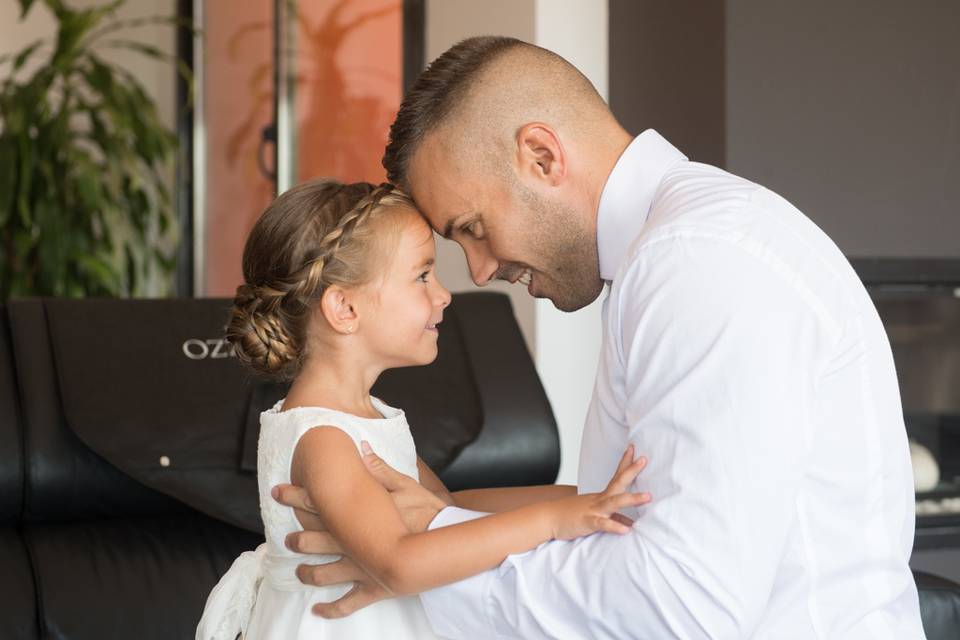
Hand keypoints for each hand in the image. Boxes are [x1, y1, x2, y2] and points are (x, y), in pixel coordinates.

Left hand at [271, 442, 452, 617]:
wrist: (443, 549)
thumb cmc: (429, 515)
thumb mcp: (408, 485)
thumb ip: (381, 469)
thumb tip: (361, 447)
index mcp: (357, 516)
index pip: (319, 503)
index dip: (297, 496)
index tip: (279, 491)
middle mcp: (351, 544)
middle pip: (315, 540)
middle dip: (298, 539)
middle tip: (286, 540)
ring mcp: (360, 568)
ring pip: (324, 574)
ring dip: (308, 573)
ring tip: (298, 573)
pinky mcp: (373, 588)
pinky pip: (348, 603)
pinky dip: (332, 609)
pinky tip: (318, 611)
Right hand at [549, 445, 650, 540]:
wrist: (548, 518)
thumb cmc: (571, 516)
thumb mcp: (595, 515)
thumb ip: (615, 519)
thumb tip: (632, 524)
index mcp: (601, 496)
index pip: (616, 476)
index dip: (626, 463)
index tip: (635, 449)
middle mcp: (599, 499)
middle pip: (618, 482)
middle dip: (631, 471)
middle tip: (644, 459)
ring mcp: (594, 509)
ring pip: (614, 502)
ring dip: (631, 498)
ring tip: (648, 497)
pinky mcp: (588, 522)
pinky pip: (602, 524)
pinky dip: (614, 526)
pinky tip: (626, 530)